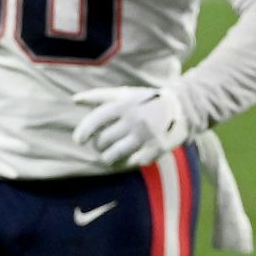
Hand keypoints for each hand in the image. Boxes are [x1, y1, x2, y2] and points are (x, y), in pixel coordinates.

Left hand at [71, 86, 191, 170]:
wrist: (182, 106)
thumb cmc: (145, 100)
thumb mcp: (124, 94)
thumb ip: (99, 97)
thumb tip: (74, 100)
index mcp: (124, 104)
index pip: (96, 119)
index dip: (83, 131)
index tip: (79, 140)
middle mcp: (133, 119)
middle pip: (104, 140)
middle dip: (99, 145)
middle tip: (101, 146)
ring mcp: (146, 134)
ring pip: (116, 154)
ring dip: (109, 158)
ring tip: (109, 156)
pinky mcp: (157, 147)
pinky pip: (136, 161)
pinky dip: (132, 161)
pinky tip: (133, 156)